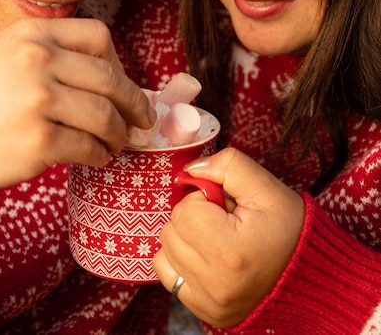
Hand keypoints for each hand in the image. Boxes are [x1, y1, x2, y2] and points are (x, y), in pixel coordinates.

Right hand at [0, 18, 154, 187]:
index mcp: (34, 33)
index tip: (122, 84)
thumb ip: (52, 54)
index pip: (99, 36)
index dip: (119, 62)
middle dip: (134, 102)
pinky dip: (100, 155)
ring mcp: (39, 99)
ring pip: (105, 115)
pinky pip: (88, 147)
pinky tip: (97, 157)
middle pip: (110, 78)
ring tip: (116, 142)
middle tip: (143, 119)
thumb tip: (111, 77)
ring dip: (119, 134)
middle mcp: (38, 60)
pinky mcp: (39, 140)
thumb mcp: (7, 53)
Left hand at [153, 147, 304, 327]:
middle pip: (170, 232)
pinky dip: (182, 263)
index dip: (202, 200)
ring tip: (216, 239)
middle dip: (193, 218)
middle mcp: (216, 284)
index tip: (225, 206)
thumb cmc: (290, 229)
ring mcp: (210, 303)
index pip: (184, 212)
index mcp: (230, 251)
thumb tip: (190, 168)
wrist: (312, 274)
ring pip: (164, 254)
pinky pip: (170, 278)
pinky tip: (207, 257)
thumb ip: (227, 165)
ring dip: (185, 240)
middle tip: (224, 221)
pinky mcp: (207, 312)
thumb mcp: (266, 187)